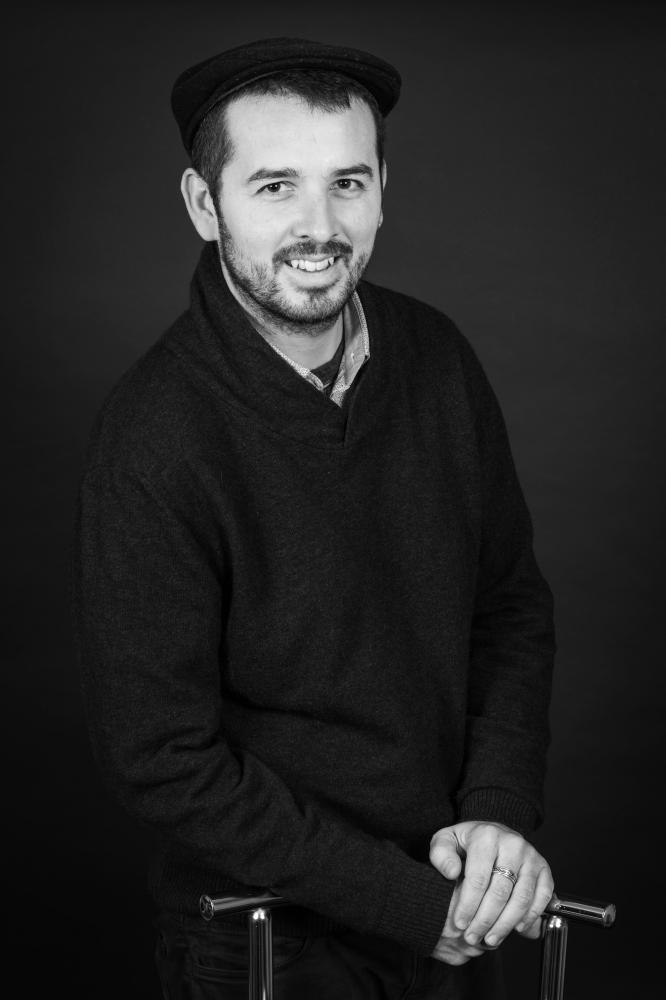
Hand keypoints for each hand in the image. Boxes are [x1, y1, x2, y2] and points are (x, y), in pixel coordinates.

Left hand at [430, 821, 553, 948]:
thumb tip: (451, 872)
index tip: (460, 923)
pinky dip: (531, 916)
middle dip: (485, 920)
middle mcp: (513, 844)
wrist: (493, 832)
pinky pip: (542, 897)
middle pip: (500, 891)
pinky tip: (516, 928)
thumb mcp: (446, 840)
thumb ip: (440, 854)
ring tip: (491, 939)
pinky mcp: (544, 869)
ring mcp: (531, 857)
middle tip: (472, 936)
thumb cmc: (468, 841)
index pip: (478, 878)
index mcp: (487, 836)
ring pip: (521, 898)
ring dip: (505, 924)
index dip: (468, 905)